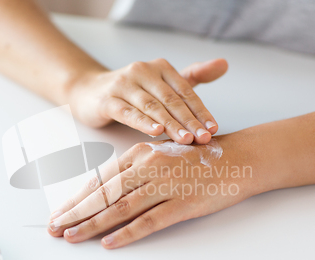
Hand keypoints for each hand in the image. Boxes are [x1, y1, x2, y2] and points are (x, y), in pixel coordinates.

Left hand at [47, 133, 261, 248]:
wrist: (240, 156)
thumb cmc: (198, 156)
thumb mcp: (161, 155)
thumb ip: (135, 170)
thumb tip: (106, 191)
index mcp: (140, 153)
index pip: (101, 180)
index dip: (77, 198)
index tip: (60, 213)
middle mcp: (148, 167)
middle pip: (104, 194)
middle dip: (75, 213)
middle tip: (54, 228)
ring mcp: (166, 185)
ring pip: (120, 207)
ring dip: (93, 224)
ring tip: (72, 237)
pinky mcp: (183, 203)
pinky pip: (149, 220)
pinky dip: (128, 233)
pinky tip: (110, 243)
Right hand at [68, 58, 227, 144]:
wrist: (90, 91)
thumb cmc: (132, 91)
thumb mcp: (163, 82)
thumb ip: (192, 77)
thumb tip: (224, 64)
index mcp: (160, 67)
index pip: (185, 91)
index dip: (200, 111)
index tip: (213, 129)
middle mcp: (142, 71)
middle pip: (170, 100)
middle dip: (188, 120)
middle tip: (203, 139)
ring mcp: (123, 84)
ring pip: (151, 107)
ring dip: (170, 124)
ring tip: (185, 140)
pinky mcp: (107, 99)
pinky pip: (128, 112)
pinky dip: (142, 122)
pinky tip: (155, 132)